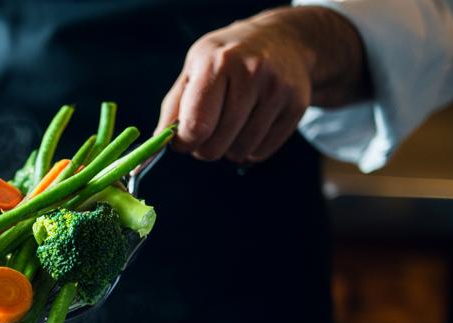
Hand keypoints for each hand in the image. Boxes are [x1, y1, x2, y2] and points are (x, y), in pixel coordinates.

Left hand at [159, 10, 325, 163]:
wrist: (285, 40)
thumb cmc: (228, 57)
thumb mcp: (195, 68)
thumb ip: (173, 106)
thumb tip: (156, 144)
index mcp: (217, 63)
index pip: (195, 126)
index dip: (184, 142)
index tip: (184, 138)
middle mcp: (250, 74)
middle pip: (215, 145)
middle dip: (204, 148)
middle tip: (207, 132)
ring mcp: (277, 90)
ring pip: (239, 151)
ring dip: (228, 149)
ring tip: (230, 125)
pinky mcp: (296, 107)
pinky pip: (261, 152)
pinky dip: (250, 149)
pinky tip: (250, 127)